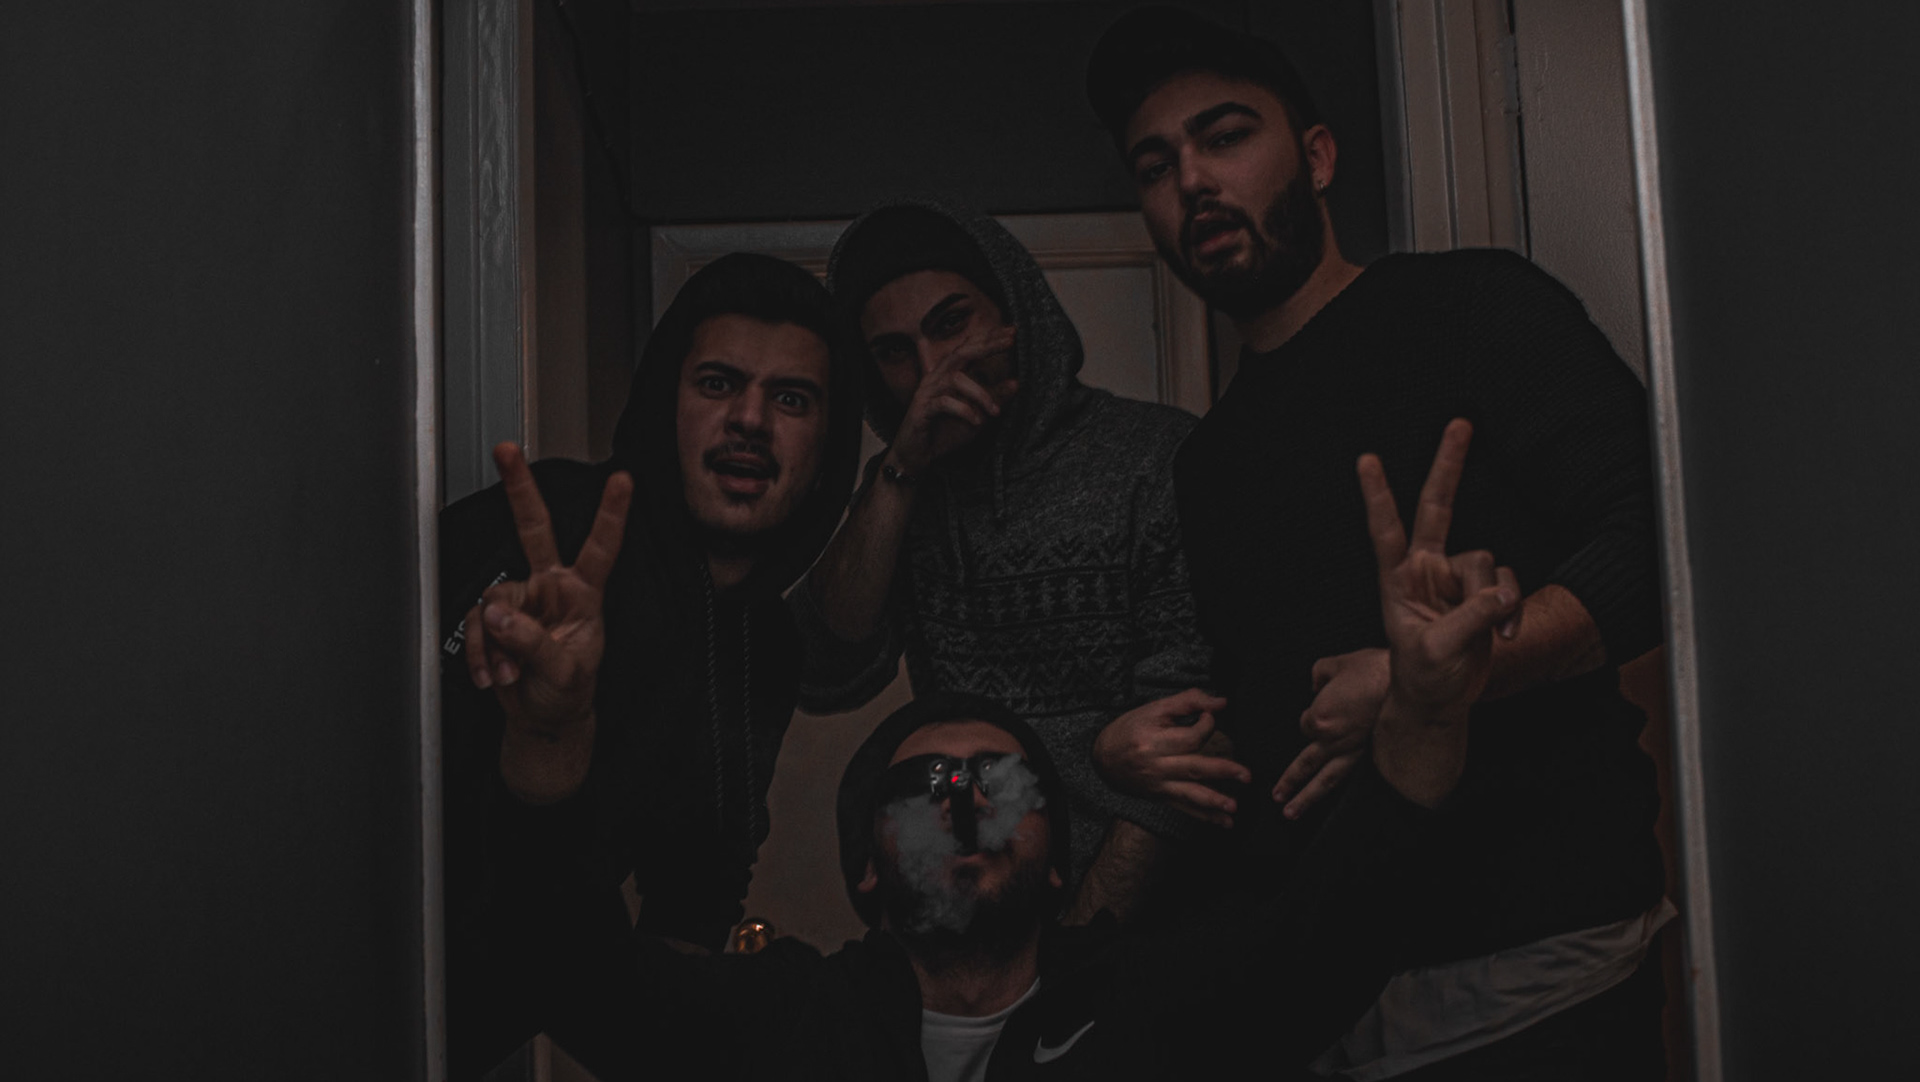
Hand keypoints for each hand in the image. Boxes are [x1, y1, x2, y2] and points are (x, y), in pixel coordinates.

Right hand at [464, 443, 632, 802]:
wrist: (544, 719)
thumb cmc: (568, 694)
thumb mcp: (563, 673)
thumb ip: (532, 642)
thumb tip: (498, 615)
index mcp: (583, 596)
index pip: (600, 548)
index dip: (611, 514)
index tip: (623, 480)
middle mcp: (551, 588)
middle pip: (534, 529)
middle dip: (519, 489)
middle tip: (507, 451)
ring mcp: (521, 602)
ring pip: (492, 600)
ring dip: (494, 643)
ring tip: (509, 673)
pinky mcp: (493, 621)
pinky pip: (475, 626)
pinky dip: (479, 654)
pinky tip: (492, 675)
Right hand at [886, 324, 1017, 474]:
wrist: (918, 455)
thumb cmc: (945, 432)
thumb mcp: (978, 414)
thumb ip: (993, 398)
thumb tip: (1016, 382)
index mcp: (949, 374)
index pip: (970, 348)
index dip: (990, 338)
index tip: (1013, 331)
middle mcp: (937, 377)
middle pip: (962, 352)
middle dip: (987, 345)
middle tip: (1010, 342)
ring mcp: (928, 392)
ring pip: (956, 378)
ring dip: (981, 394)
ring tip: (995, 412)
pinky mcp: (922, 409)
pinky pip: (945, 403)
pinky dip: (964, 410)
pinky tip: (977, 421)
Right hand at [1092, 689, 1249, 828]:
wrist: (1101, 757)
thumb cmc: (1130, 728)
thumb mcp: (1155, 709)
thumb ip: (1189, 701)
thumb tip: (1222, 702)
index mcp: (1155, 740)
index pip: (1191, 737)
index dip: (1207, 725)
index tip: (1210, 718)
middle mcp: (1157, 764)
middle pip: (1194, 767)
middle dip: (1222, 771)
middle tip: (1246, 776)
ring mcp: (1159, 784)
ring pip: (1189, 793)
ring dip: (1213, 802)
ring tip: (1233, 808)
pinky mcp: (1161, 796)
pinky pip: (1185, 808)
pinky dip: (1205, 817)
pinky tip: (1224, 823)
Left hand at [1272, 647, 1388, 818]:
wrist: (1409, 682)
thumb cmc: (1374, 671)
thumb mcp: (1337, 664)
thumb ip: (1320, 675)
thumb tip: (1317, 683)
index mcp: (1321, 719)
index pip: (1305, 725)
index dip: (1311, 717)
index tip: (1320, 708)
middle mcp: (1335, 739)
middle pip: (1306, 764)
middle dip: (1290, 781)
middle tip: (1277, 796)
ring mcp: (1354, 748)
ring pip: (1327, 779)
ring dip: (1307, 797)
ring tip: (1292, 812)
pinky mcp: (1372, 751)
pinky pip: (1349, 773)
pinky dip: (1338, 784)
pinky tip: (1334, 794)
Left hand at [1360, 419, 1522, 806]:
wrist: (1440, 701)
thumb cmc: (1422, 678)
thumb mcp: (1436, 651)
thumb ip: (1469, 619)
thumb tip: (1502, 594)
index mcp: (1397, 580)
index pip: (1385, 530)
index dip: (1378, 496)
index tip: (1365, 460)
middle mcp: (1425, 570)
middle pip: (1438, 507)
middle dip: (1449, 465)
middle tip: (1459, 422)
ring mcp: (1454, 579)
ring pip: (1486, 562)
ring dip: (1494, 596)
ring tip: (1492, 631)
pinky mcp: (1481, 594)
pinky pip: (1506, 585)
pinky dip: (1510, 608)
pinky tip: (1504, 633)